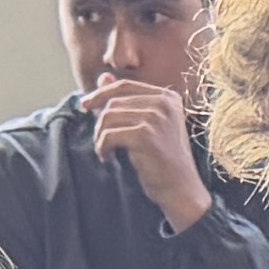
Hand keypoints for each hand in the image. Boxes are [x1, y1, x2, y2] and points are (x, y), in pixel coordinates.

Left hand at [92, 74, 214, 231]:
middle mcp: (164, 103)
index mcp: (168, 97)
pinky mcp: (145, 135)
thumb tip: (103, 77)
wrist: (182, 191)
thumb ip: (127, 101)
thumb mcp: (148, 126)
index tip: (85, 105)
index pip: (125, 86)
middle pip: (114, 102)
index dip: (101, 94)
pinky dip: (102, 147)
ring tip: (106, 151)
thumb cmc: (164, 162)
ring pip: (108, 116)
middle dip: (101, 122)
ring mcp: (156, 118)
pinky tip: (108, 158)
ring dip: (100, 136)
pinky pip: (109, 135)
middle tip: (102, 142)